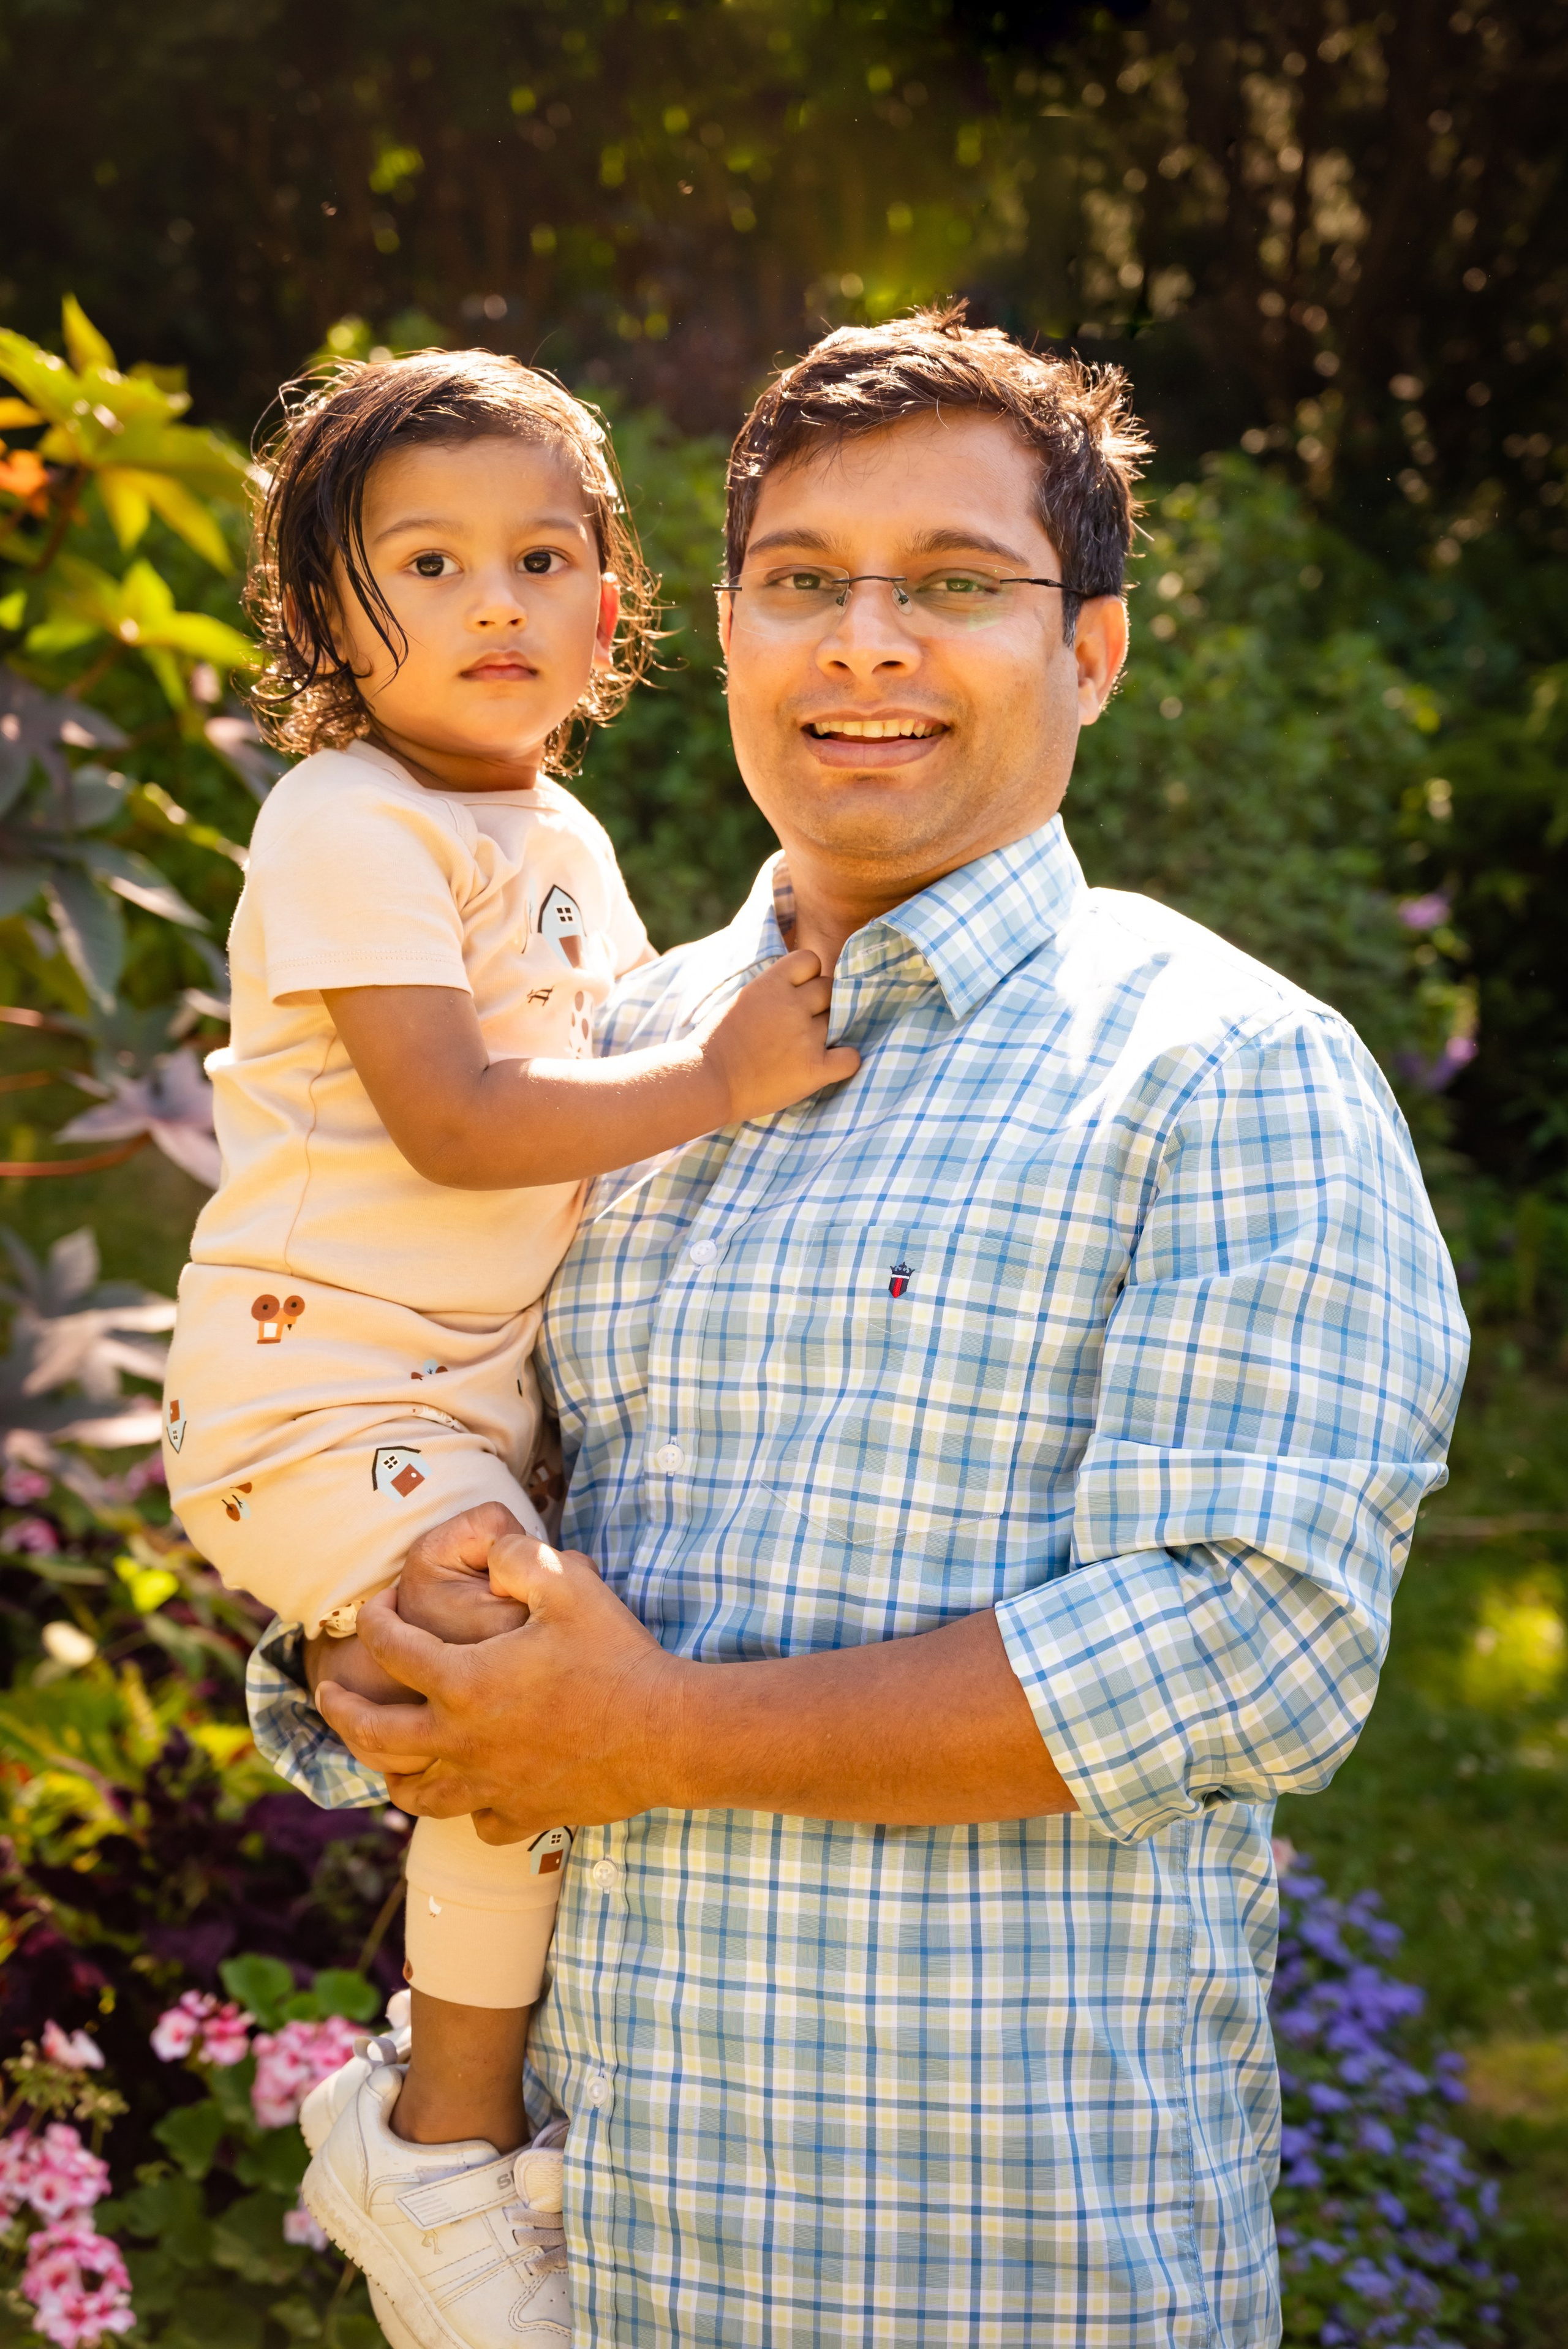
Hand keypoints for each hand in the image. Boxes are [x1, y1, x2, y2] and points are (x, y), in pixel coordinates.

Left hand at [313, 1528, 684, 1840]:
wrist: (666, 1734)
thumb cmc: (616, 1655)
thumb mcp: (568, 1583)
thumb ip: (517, 1556)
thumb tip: (491, 1547)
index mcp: (463, 1681)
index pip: (390, 1649)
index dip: (374, 1620)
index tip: (377, 1606)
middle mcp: (462, 1740)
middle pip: (374, 1734)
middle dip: (341, 1710)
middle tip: (327, 1694)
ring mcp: (490, 1784)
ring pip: (415, 1792)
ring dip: (390, 1771)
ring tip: (383, 1756)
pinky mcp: (524, 1813)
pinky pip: (477, 1821)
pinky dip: (466, 1806)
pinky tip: (471, 1791)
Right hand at [697, 949, 859, 1124]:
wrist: (705, 1082)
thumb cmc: (714, 1044)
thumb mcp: (741, 1001)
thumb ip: (771, 991)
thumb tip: (795, 987)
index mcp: (770, 984)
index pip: (811, 960)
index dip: (809, 975)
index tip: (799, 991)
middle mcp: (793, 1006)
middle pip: (829, 989)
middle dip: (820, 1003)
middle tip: (803, 1024)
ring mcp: (806, 1037)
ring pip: (840, 1021)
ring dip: (829, 1032)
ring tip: (807, 1048)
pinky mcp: (814, 1069)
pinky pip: (851, 1058)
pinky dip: (845, 1061)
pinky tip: (831, 1065)